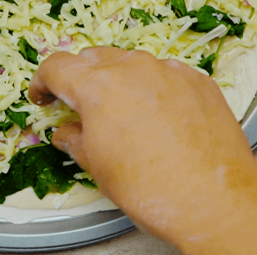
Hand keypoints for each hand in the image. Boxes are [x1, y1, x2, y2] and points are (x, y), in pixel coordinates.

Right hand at [29, 47, 256, 254]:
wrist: (214, 198)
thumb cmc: (151, 187)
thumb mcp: (98, 168)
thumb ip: (75, 140)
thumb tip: (67, 133)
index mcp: (97, 86)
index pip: (57, 66)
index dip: (43, 82)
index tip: (43, 96)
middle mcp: (133, 67)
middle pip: (94, 58)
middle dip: (81, 79)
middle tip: (80, 106)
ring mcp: (170, 70)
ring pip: (133, 63)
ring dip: (120, 81)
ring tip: (124, 114)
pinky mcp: (198, 81)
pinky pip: (167, 74)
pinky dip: (155, 88)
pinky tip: (159, 117)